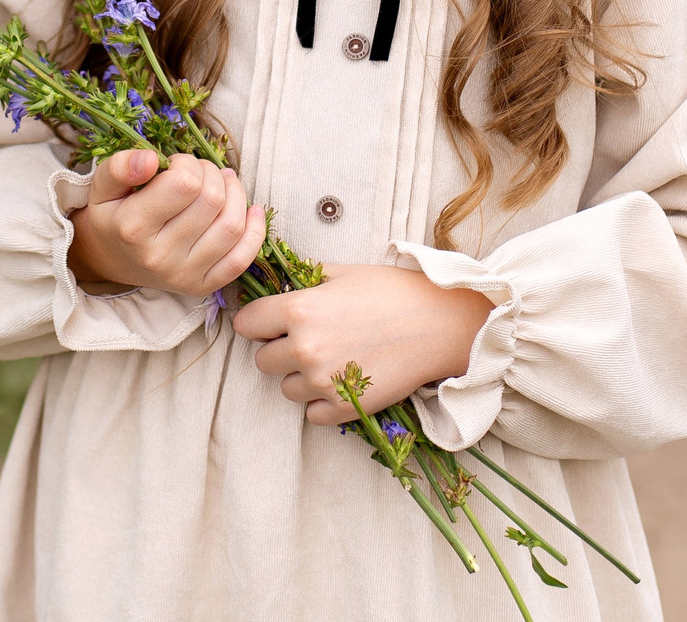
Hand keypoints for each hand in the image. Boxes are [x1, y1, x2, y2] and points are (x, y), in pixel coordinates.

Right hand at [66, 149, 266, 298]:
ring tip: (223, 183)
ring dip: (236, 194)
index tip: (176, 166)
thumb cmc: (112, 214)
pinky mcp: (201, 287)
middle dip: (212, 174)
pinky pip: (241, 260)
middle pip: (212, 201)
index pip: (185, 184)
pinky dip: (255, 231)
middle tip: (200, 172)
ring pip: (232, 226)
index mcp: (133, 227)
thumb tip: (150, 158)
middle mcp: (159, 257)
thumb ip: (121, 167)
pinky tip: (252, 210)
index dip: (188, 164)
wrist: (111, 260)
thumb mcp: (103, 186)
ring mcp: (183, 275)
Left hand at [231, 265, 494, 424]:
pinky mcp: (344, 408)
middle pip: (262, 360)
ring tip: (333, 359)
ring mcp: (323, 382)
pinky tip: (344, 380)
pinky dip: (322, 402)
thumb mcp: (343, 272)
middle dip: (279, 350)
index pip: (246, 324)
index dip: (258, 321)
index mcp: (299, 310)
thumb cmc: (394, 291)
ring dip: (301, 377)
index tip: (271, 321)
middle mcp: (304, 349)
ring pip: (286, 389)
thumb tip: (279, 284)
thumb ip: (305, 281)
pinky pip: (311, 414)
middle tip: (309, 339)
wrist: (440, 324)